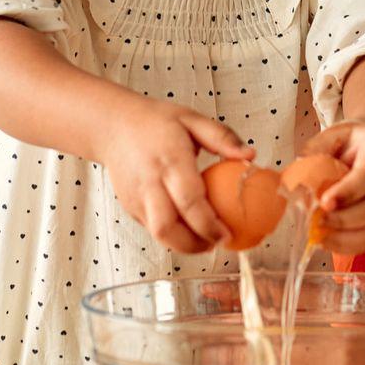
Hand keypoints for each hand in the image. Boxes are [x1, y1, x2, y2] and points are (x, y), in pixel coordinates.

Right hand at [98, 100, 252, 252]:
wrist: (112, 126)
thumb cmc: (156, 122)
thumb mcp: (192, 119)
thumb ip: (223, 137)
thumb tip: (251, 156)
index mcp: (170, 160)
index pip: (189, 201)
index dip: (209, 225)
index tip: (228, 234)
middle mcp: (149, 182)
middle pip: (168, 228)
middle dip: (195, 244)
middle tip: (217, 243)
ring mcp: (136, 198)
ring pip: (158, 235)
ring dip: (184, 245)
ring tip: (205, 241)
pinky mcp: (130, 207)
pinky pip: (152, 229)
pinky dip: (172, 236)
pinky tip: (188, 230)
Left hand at [299, 119, 364, 255]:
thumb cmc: (353, 142)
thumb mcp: (334, 134)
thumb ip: (316, 149)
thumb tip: (297, 172)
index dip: (347, 192)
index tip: (325, 202)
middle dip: (342, 220)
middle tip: (315, 221)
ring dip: (343, 238)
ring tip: (318, 235)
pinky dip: (347, 247)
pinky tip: (326, 241)